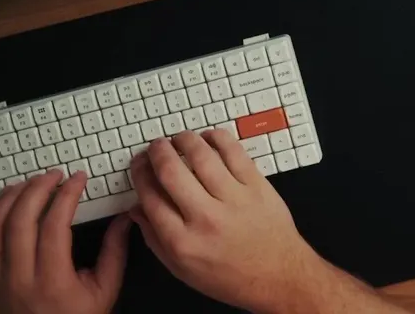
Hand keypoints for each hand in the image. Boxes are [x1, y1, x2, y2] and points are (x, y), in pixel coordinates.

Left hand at [0, 170, 130, 313]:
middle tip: (53, 174)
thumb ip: (115, 252)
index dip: (65, 196)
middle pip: (20, 220)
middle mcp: (19, 278)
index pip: (53, 226)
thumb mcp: (105, 291)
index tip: (77, 179)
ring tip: (29, 182)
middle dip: (37, 189)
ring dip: (11, 197)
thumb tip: (124, 217)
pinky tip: (6, 201)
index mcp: (52, 282)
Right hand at [129, 130, 323, 312]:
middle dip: (157, 152)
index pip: (150, 197)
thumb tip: (137, 208)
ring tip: (179, 138)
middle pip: (171, 171)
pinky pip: (234, 152)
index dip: (140, 174)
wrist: (277, 277)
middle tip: (156, 146)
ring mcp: (234, 199)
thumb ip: (155, 239)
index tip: (139, 164)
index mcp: (183, 242)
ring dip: (185, 140)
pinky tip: (209, 138)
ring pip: (202, 156)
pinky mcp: (257, 186)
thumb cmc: (231, 275)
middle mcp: (206, 218)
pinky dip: (218, 138)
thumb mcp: (182, 270)